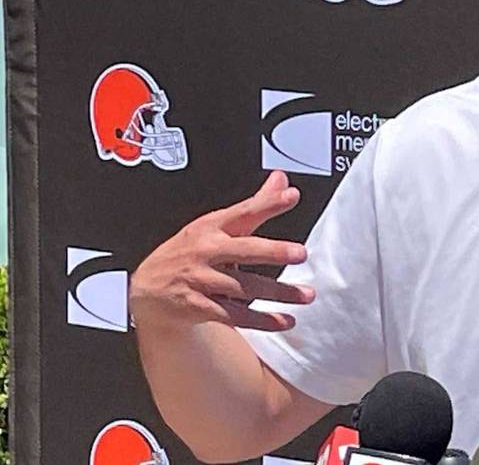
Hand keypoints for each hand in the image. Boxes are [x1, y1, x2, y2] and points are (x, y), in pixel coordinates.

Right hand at [129, 171, 314, 332]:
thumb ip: (254, 206)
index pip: (242, 212)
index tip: (290, 196)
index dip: (266, 203)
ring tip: (306, 295)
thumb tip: (282, 182)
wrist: (148, 291)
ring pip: (244, 287)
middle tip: (300, 253)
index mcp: (211, 227)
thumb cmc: (190, 253)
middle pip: (243, 251)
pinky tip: (284, 321)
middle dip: (273, 251)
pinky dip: (262, 320)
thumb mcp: (216, 225)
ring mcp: (200, 280)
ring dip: (278, 293)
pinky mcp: (198, 307)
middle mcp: (205, 252)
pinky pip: (235, 315)